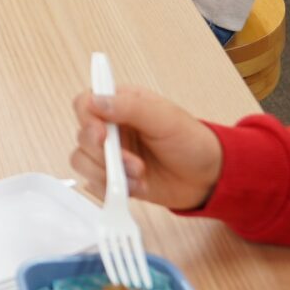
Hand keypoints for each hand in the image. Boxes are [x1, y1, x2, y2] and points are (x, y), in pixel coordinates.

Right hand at [70, 89, 223, 211]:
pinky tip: (138, 187)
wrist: (207, 178)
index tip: (102, 135)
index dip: (87, 120)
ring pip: (82, 162)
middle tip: (134, 163)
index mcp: (121, 104)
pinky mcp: (113, 178)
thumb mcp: (164, 118)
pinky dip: (113, 189)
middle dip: (105, 154)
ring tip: (139, 177)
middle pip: (82, 137)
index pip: (85, 104)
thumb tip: (95, 100)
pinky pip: (94, 184)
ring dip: (109, 173)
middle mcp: (111, 128)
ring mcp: (111, 154)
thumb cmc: (191, 141)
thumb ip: (129, 107)